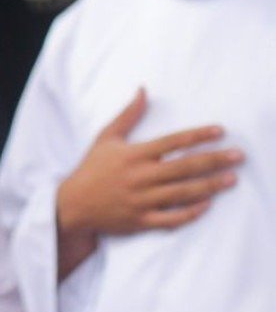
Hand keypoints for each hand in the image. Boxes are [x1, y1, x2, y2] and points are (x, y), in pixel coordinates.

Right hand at [57, 89, 241, 256]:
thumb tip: (143, 90)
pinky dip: (190, 213)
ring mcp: (141, 200)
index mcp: (132, 155)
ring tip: (231, 179)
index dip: (197, 135)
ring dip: (210, 185)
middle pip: (184, 167)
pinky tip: (207, 204)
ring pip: (182, 193)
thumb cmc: (92, 168)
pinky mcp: (141, 221)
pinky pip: (171, 219)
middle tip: (239, 156)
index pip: (171, 142)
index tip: (220, 131)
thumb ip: (127, 115)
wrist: (73, 205)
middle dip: (214, 160)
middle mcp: (139, 177)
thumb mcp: (106, 138)